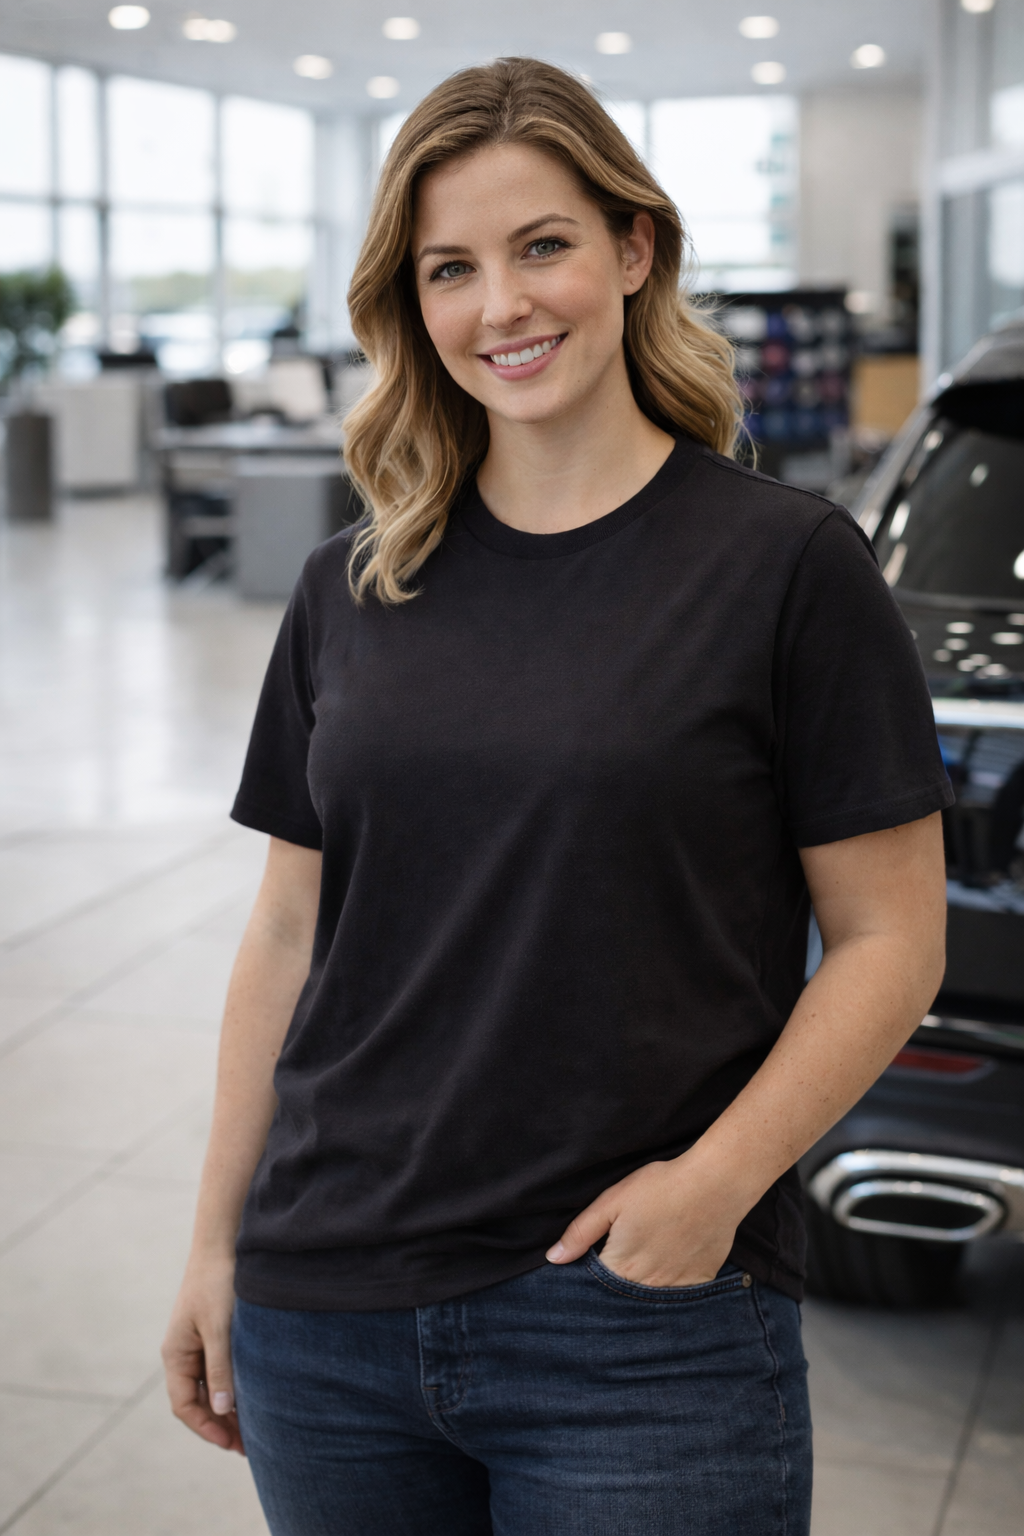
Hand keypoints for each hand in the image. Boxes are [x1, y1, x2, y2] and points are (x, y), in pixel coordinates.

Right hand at [162, 1251, 244, 1453]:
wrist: (223, 1243)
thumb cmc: (218, 1283)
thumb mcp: (220, 1328)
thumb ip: (221, 1368)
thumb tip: (224, 1410)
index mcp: (176, 1354)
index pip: (185, 1405)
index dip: (206, 1428)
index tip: (232, 1443)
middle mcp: (183, 1353)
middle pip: (199, 1401)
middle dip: (220, 1424)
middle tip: (249, 1446)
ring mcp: (198, 1344)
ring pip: (212, 1387)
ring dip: (229, 1408)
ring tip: (255, 1428)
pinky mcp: (214, 1334)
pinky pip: (221, 1370)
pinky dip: (234, 1386)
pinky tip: (255, 1396)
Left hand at [545, 1152, 743, 1287]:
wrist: (714, 1184)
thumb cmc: (660, 1188)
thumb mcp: (612, 1202)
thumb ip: (581, 1232)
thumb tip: (554, 1258)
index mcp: (621, 1266)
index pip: (597, 1286)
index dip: (592, 1276)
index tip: (596, 1261)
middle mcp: (647, 1285)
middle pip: (623, 1296)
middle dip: (617, 1285)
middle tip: (626, 1256)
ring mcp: (676, 1286)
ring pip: (651, 1298)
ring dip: (644, 1287)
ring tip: (647, 1260)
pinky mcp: (700, 1280)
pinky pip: (680, 1294)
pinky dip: (672, 1286)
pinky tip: (671, 1263)